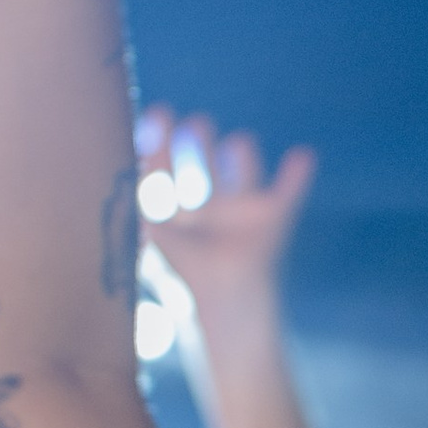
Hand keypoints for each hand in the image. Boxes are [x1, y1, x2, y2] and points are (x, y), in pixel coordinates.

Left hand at [132, 116, 317, 356]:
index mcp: (174, 218)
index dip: (158, 143)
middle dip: (197, 143)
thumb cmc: (186, 280)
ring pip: (240, 175)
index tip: (157, 114)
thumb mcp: (155, 235)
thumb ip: (141, 201)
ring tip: (237, 143)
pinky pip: (286, 194)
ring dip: (240, 156)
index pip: (164, 172)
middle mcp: (205, 213)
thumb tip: (124, 165)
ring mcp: (240, 216)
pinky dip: (296, 177)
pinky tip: (303, 155)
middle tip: (196, 125)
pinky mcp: (272, 224)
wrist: (226, 312)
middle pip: (201, 167)